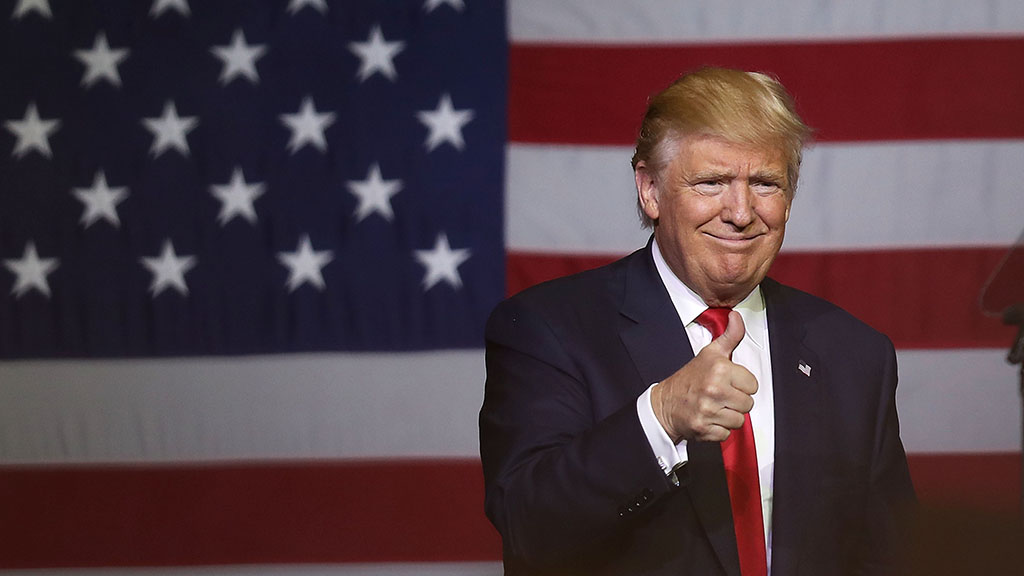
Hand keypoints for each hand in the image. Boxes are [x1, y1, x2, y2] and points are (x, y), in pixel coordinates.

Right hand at [650, 310, 757, 442]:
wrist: (664, 403)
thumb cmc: (689, 379)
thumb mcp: (710, 353)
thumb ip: (730, 336)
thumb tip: (737, 317)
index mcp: (720, 369)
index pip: (753, 385)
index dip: (742, 385)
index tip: (728, 383)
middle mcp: (715, 389)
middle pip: (748, 404)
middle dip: (736, 401)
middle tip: (721, 396)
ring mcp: (709, 410)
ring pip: (739, 420)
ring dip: (729, 416)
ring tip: (715, 407)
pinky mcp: (704, 428)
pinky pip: (726, 433)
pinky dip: (719, 429)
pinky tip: (709, 418)